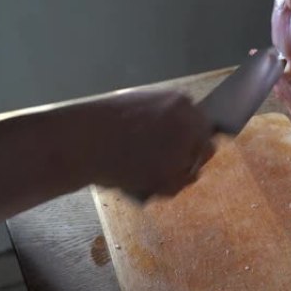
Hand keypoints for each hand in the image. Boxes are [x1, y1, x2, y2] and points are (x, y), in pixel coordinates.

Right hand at [72, 87, 214, 198]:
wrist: (84, 140)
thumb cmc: (103, 121)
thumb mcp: (141, 103)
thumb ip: (165, 115)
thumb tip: (175, 128)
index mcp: (181, 102)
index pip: (204, 123)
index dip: (193, 137)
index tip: (183, 145)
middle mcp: (188, 126)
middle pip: (206, 147)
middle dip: (191, 156)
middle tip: (168, 162)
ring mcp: (182, 152)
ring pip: (192, 170)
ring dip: (176, 172)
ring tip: (148, 169)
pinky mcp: (170, 177)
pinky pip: (176, 187)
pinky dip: (163, 187)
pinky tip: (144, 179)